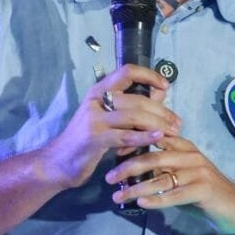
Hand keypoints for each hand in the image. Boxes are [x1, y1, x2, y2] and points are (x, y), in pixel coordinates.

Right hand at [42, 64, 181, 189]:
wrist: (57, 162)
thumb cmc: (87, 139)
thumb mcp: (107, 118)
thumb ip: (131, 106)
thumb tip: (160, 94)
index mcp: (99, 90)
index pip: (127, 71)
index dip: (149, 75)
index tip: (165, 86)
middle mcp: (96, 99)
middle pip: (137, 98)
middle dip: (161, 110)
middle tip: (177, 122)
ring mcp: (94, 118)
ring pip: (134, 115)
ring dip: (157, 124)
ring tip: (172, 132)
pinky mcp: (94, 138)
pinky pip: (125, 136)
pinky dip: (144, 137)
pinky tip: (157, 138)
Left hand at [105, 136, 234, 234]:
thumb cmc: (204, 190)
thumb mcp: (183, 172)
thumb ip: (162, 166)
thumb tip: (131, 165)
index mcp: (184, 145)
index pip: (155, 137)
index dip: (133, 142)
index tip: (113, 151)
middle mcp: (190, 154)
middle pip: (154, 157)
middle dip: (129, 167)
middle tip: (109, 177)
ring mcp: (198, 171)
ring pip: (161, 177)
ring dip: (137, 188)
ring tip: (119, 196)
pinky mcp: (203, 189)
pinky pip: (175, 194)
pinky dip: (157, 199)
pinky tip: (141, 204)